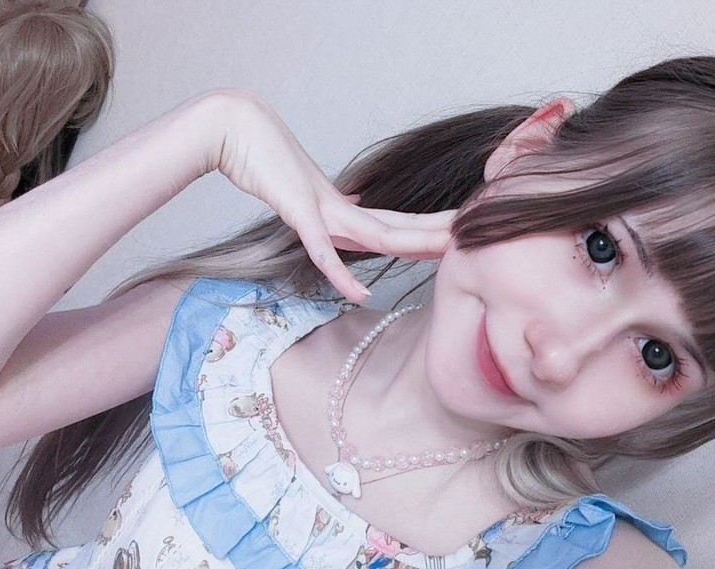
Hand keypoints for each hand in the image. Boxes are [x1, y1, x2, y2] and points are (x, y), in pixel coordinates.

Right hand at [212, 91, 452, 301]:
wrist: (235, 130)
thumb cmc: (265, 159)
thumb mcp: (304, 190)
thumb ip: (330, 206)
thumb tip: (354, 205)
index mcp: (344, 210)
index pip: (398, 225)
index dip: (431, 233)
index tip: (461, 238)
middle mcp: (342, 210)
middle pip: (401, 228)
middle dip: (438, 236)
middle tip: (479, 238)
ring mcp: (323, 211)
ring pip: (379, 233)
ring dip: (414, 244)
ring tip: (449, 250)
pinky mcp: (299, 213)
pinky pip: (323, 251)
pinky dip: (341, 274)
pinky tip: (361, 292)